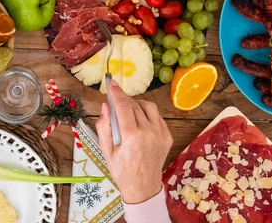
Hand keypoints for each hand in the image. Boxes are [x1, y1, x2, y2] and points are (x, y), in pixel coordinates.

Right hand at [96, 81, 172, 203]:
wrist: (142, 188)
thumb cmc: (121, 170)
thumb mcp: (106, 150)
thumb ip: (104, 127)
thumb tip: (105, 106)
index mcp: (131, 136)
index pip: (123, 106)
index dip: (116, 92)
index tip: (111, 83)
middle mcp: (148, 132)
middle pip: (134, 105)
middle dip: (123, 99)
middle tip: (114, 99)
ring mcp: (160, 134)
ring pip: (148, 107)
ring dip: (136, 104)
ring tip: (127, 109)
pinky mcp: (167, 136)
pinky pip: (157, 116)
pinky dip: (147, 113)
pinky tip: (139, 120)